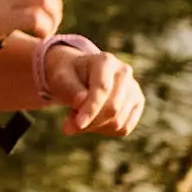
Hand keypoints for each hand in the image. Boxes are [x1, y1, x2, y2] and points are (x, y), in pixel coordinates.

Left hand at [0, 33, 142, 136]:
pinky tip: (92, 120)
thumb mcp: (56, 77)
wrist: (73, 74)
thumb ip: (67, 87)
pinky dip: (107, 129)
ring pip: (119, 120)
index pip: (101, 91)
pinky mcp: (136, 102)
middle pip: (112, 109)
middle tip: (68, 124)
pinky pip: (124, 127)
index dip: (88, 111)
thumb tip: (83, 102)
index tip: (71, 127)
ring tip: (78, 117)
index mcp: (104, 62)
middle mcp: (123, 72)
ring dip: (96, 126)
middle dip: (89, 121)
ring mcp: (132, 88)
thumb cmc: (59, 73)